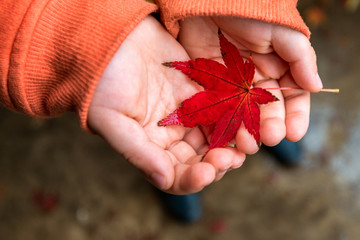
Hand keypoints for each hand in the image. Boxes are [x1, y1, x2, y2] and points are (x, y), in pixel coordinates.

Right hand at [87, 16, 244, 194]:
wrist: (112, 39)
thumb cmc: (102, 81)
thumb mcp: (112, 119)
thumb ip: (138, 152)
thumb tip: (164, 180)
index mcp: (150, 147)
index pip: (176, 175)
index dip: (193, 179)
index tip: (206, 173)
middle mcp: (171, 135)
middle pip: (201, 160)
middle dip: (217, 164)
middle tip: (230, 158)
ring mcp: (187, 113)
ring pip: (216, 137)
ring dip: (231, 144)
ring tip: (244, 141)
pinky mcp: (199, 91)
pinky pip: (222, 108)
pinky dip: (234, 115)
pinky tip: (244, 116)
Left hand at [178, 17, 322, 153]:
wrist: (212, 0)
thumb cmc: (253, 10)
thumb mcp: (283, 32)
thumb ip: (300, 59)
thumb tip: (316, 87)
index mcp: (278, 68)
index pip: (292, 98)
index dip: (294, 117)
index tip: (294, 134)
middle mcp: (256, 80)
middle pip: (266, 111)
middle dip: (270, 127)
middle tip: (269, 139)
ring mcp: (232, 84)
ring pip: (242, 114)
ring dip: (246, 131)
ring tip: (247, 144)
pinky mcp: (210, 84)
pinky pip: (218, 108)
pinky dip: (221, 124)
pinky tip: (226, 136)